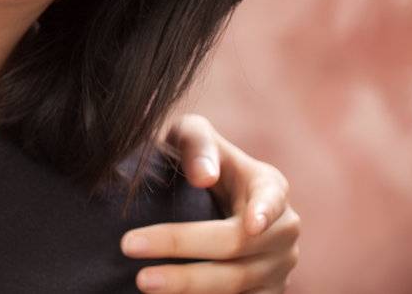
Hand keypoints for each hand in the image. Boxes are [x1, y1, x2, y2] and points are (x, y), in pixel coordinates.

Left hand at [121, 114, 300, 292]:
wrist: (200, 195)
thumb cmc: (194, 158)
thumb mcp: (191, 134)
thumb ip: (197, 143)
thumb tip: (203, 177)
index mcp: (270, 186)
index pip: (271, 198)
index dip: (263, 212)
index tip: (250, 225)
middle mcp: (282, 231)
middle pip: (237, 245)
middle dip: (182, 246)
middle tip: (129, 245)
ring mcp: (276, 267)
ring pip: (236, 283)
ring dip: (188, 285)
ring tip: (142, 280)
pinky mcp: (264, 293)